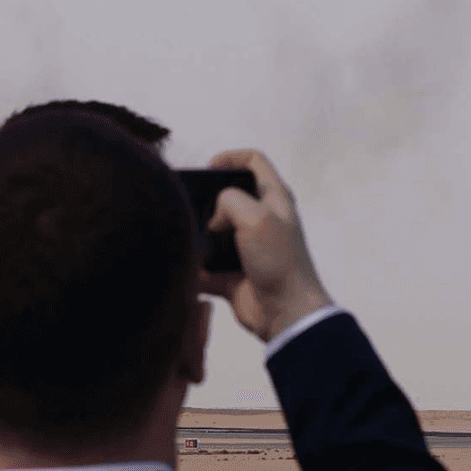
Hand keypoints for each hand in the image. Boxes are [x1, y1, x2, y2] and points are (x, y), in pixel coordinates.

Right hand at [197, 149, 330, 342]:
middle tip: (191, 206)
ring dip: (198, 236)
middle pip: (228, 198)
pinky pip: (206, 267)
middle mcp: (261, 220)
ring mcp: (246, 247)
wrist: (286, 312)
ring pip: (214, 233)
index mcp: (274, 199)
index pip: (253, 161)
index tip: (208, 168)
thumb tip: (213, 219)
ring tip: (185, 237)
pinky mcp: (233, 274)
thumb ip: (229, 202)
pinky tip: (186, 268)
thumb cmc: (280, 261)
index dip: (230, 157)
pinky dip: (195, 270)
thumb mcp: (256, 217)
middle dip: (207, 201)